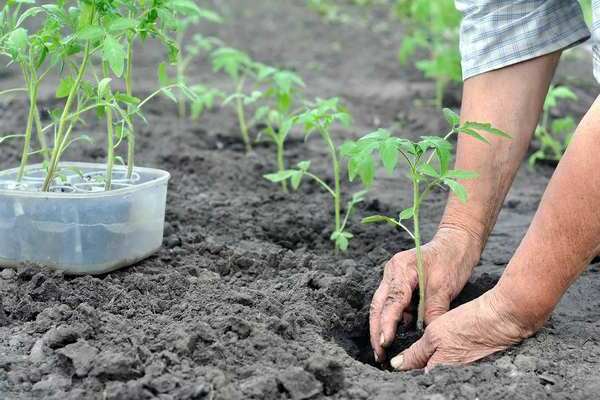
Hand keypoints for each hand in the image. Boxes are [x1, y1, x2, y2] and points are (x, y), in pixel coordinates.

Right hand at [370, 227, 481, 361]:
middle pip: (378, 306)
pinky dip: (394, 321)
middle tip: (379, 354)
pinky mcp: (400, 285)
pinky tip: (396, 337)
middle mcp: (391, 273)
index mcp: (400, 268)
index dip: (386, 324)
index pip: (391, 301)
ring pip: (383, 307)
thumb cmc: (452, 259)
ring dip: (382, 328)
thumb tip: (427, 337)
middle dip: (376, 331)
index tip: (385, 343)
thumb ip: (433, 311)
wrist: (458, 242)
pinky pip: (394, 306)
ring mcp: (394, 278)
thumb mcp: (444, 287)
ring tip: (384, 351)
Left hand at [390, 289, 539, 370]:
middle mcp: (451, 377)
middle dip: (416, 367)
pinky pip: (452, 366)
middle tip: (411, 353)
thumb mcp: (435, 335)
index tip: (396, 359)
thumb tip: (397, 365)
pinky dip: (444, 358)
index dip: (405, 368)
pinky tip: (445, 347)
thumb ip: (416, 353)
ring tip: (429, 349)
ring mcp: (463, 373)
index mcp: (439, 372)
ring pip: (439, 369)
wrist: (503, 319)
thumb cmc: (468, 324)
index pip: (414, 376)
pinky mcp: (472, 366)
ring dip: (430, 362)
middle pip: (427, 374)